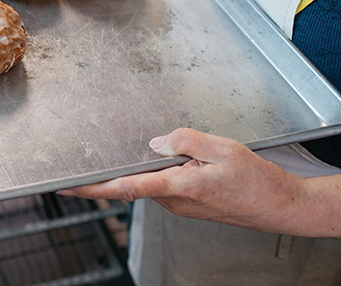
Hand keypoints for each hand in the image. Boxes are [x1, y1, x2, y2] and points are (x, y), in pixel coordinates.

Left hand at [58, 128, 331, 234]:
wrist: (280, 207)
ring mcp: (179, 205)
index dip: (94, 187)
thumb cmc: (256, 180)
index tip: (68, 186)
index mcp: (180, 186)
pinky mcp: (185, 203)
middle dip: (106, 175)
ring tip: (122, 151)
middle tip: (80, 162)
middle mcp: (174, 201)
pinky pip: (160, 185)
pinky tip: (157, 158)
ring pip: (146, 183)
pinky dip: (152, 173)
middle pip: (130, 184)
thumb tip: (156, 142)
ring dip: (134, 170)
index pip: (126, 187)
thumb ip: (186, 140)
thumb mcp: (223, 148)